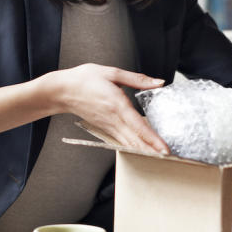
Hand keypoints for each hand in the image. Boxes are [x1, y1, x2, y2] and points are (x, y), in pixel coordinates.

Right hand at [47, 64, 169, 154]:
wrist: (62, 90)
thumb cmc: (85, 79)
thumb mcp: (112, 73)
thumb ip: (138, 79)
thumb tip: (159, 82)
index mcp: (117, 104)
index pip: (139, 126)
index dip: (153, 139)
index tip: (164, 149)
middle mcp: (113, 119)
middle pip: (135, 140)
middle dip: (152, 151)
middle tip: (169, 159)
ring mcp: (108, 126)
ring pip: (129, 143)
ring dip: (144, 152)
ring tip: (159, 158)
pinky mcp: (104, 128)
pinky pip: (121, 140)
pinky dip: (133, 147)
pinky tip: (142, 151)